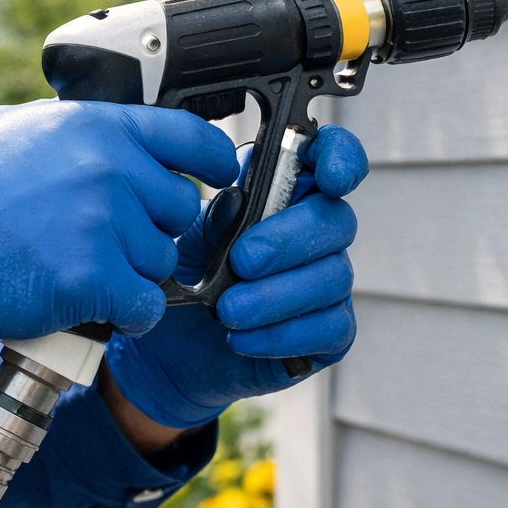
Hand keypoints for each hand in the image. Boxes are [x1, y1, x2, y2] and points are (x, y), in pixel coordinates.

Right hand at [0, 100, 237, 345]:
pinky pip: (149, 304)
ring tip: (87, 267)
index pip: (193, 136)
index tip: (221, 176)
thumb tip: (119, 127)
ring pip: (165, 260)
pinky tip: (101, 305)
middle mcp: (112, 170)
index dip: (215, 161)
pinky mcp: (97, 278)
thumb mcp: (20, 128)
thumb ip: (81, 127)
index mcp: (101, 128)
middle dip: (155, 229)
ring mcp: (106, 224)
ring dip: (136, 272)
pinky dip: (132, 314)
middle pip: (182, 209)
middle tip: (110, 239)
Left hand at [103, 124, 367, 428]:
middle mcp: (317, 233)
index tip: (328, 176)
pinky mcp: (331, 332)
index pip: (332, 158)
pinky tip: (241, 338)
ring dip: (276, 295)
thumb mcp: (187, 239)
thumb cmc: (186, 279)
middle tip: (241, 261)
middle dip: (289, 240)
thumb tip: (238, 205)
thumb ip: (216, 217)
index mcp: (286, 192)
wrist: (167, 348)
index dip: (340, 158)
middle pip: (336, 219)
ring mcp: (329, 282)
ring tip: (226, 312)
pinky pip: (330, 327)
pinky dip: (282, 334)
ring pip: (334, 277)